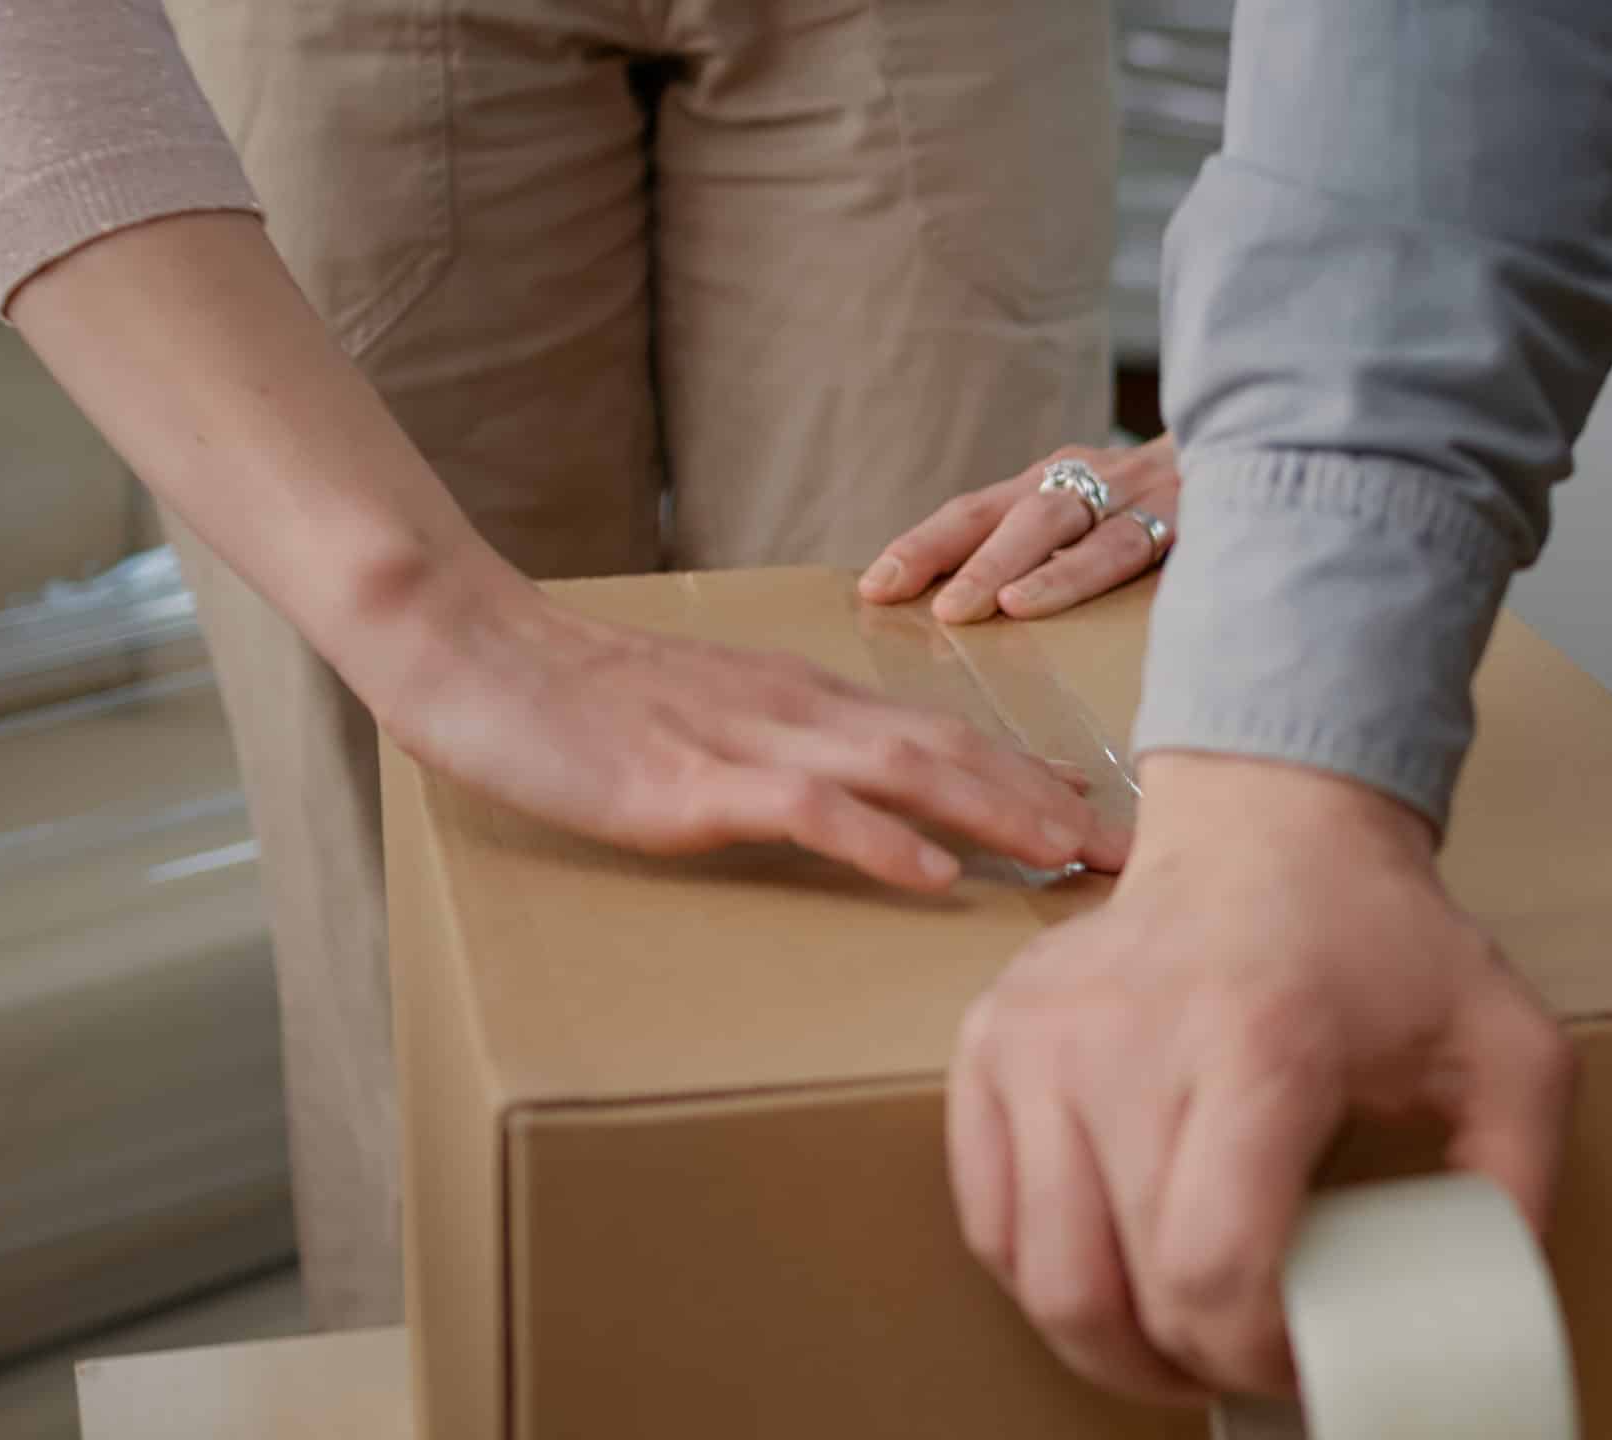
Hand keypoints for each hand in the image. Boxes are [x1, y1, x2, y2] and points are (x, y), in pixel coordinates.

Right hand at [357, 558, 1129, 889]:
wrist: (473, 649)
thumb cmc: (580, 696)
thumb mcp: (706, 717)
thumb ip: (785, 748)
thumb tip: (861, 792)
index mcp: (806, 699)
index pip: (944, 734)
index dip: (1032, 774)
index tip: (1107, 816)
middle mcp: (799, 710)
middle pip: (953, 750)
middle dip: (1051, 801)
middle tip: (1138, 852)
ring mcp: (748, 743)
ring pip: (903, 771)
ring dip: (999, 813)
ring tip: (1075, 857)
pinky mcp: (690, 783)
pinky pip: (804, 810)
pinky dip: (877, 840)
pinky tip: (933, 874)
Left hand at [859, 435, 1179, 623]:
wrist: (1285, 447)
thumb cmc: (1183, 508)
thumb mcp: (1111, 516)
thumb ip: (1057, 550)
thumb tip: (977, 614)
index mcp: (1063, 481)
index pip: (977, 510)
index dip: (923, 544)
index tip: (871, 586)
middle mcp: (1094, 477)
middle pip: (1006, 512)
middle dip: (949, 552)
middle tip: (896, 593)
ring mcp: (1141, 492)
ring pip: (1057, 523)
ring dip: (1006, 565)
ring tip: (969, 608)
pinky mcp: (1189, 513)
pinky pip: (1124, 546)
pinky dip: (1075, 573)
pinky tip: (1036, 602)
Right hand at [947, 754, 1572, 1401]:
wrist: (1269, 827)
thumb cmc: (1379, 941)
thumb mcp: (1506, 1045)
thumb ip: (1519, 1178)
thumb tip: (1483, 1304)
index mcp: (1259, 1042)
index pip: (1212, 1268)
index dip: (1254, 1356)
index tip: (1301, 1359)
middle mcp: (1127, 1038)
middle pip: (1119, 1288)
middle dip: (1190, 1366)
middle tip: (1246, 1365)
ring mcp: (1041, 1039)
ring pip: (1037, 1274)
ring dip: (1109, 1346)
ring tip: (1178, 1346)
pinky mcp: (991, 1042)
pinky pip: (989, 1219)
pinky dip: (1044, 1277)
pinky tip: (1115, 1276)